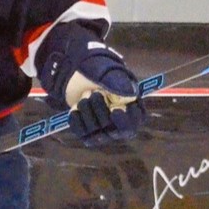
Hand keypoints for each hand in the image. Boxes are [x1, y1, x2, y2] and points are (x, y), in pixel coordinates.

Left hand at [38, 25, 146, 147]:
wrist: (84, 79)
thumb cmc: (104, 76)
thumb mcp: (112, 75)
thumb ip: (120, 83)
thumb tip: (127, 93)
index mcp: (133, 113)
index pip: (133, 125)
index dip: (125, 121)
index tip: (116, 110)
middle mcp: (119, 126)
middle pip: (113, 130)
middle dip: (101, 110)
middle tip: (95, 93)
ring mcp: (103, 132)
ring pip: (96, 132)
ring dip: (88, 111)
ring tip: (85, 95)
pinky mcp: (86, 133)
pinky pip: (81, 132)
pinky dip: (77, 119)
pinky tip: (75, 108)